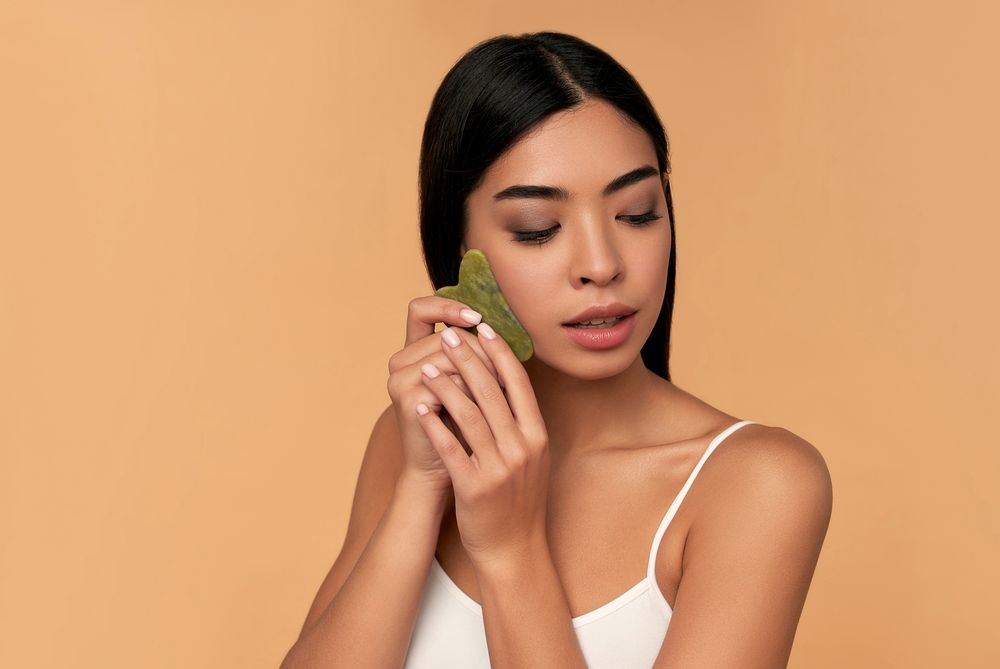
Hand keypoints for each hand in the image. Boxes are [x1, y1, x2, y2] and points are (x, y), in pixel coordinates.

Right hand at [387, 296, 504, 494]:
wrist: (446, 472)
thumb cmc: (464, 430)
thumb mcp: (471, 388)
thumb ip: (475, 359)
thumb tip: (497, 330)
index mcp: (412, 352)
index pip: (420, 309)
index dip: (448, 307)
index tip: (480, 320)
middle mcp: (400, 362)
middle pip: (448, 335)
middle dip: (482, 352)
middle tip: (504, 373)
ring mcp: (400, 380)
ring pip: (452, 357)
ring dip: (483, 374)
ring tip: (499, 397)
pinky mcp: (408, 399)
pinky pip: (452, 383)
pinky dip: (474, 394)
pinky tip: (487, 411)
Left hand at [413, 321, 550, 568]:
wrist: (514, 548)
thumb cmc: (519, 499)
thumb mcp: (532, 457)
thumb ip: (522, 421)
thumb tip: (509, 378)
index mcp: (537, 435)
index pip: (518, 383)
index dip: (499, 352)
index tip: (483, 327)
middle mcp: (522, 448)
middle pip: (492, 391)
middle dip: (468, 357)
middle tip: (450, 335)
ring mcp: (499, 468)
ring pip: (469, 414)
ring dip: (445, 385)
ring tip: (427, 366)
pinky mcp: (475, 487)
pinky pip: (450, 447)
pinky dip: (433, 423)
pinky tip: (418, 406)